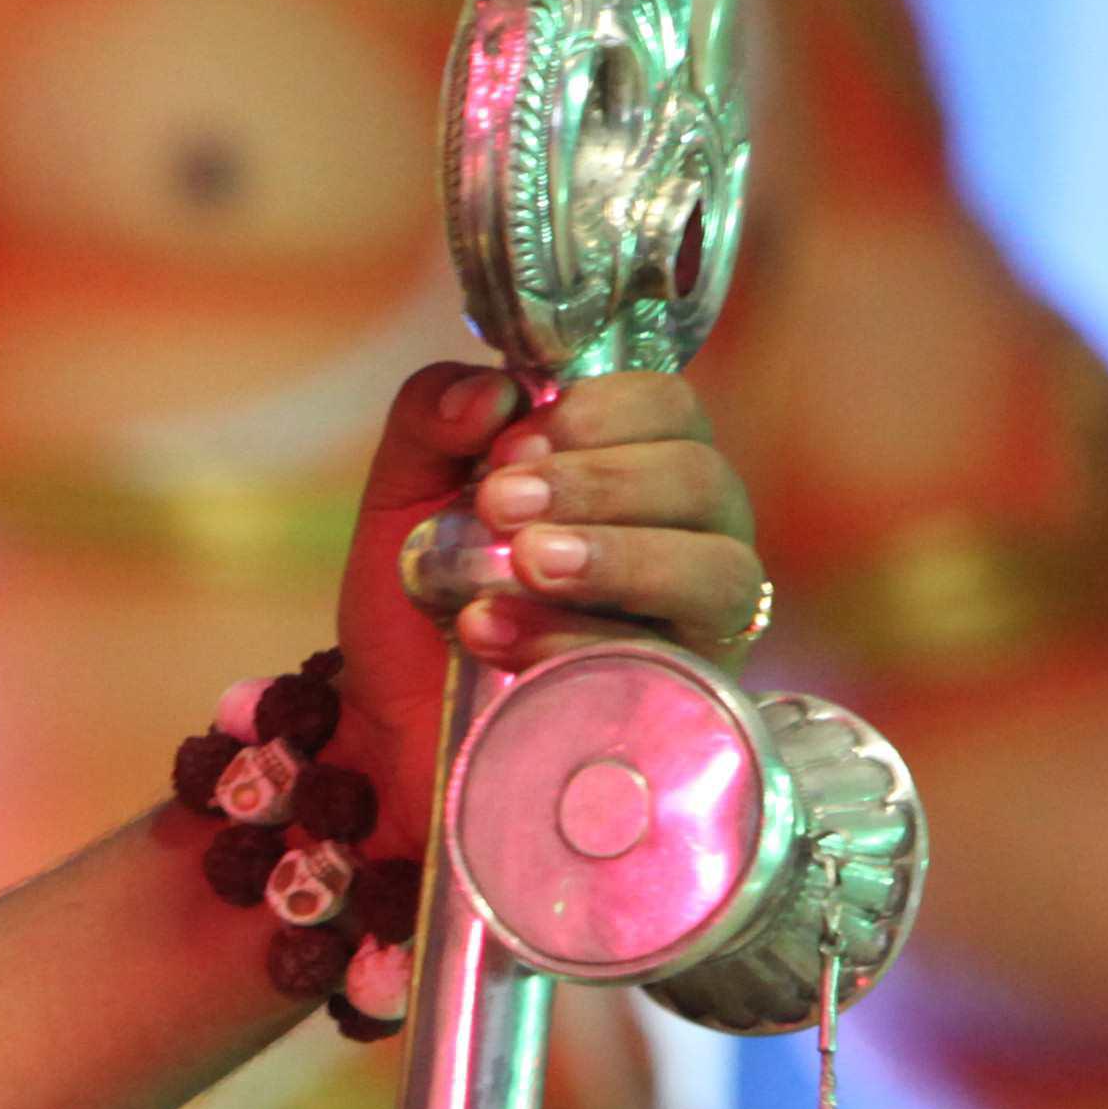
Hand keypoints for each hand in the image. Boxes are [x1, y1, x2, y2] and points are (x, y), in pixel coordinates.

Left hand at [333, 364, 773, 826]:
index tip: (514, 446)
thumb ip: (430, 423)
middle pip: (701, 478)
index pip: (668, 406)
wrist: (390, 719)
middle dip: (598, 483)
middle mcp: (689, 533)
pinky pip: (666, 663)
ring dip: (617, 556)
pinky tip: (495, 632)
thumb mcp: (404, 496)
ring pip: (718, 568)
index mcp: (635, 465)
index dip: (600, 412)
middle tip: (499, 504)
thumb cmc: (423, 596)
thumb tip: (492, 389)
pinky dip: (576, 639)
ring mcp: (698, 622)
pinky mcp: (682, 698)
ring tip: (526, 562)